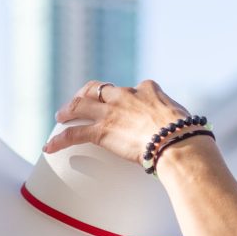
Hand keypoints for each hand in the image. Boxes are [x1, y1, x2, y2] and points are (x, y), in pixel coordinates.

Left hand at [44, 79, 193, 166]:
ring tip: (59, 117)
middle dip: (85, 94)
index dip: (123, 94)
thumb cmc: (187, 136)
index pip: (131, 88)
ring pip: (81, 106)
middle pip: (98, 89)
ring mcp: (111, 112)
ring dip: (68, 111)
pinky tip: (49, 147)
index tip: (121, 101)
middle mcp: (126, 96)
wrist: (177, 142)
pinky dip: (59, 140)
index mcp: (148, 90)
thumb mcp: (184, 121)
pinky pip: (74, 134)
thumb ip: (177, 122)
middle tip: (78, 102)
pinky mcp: (102, 131)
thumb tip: (187, 135)